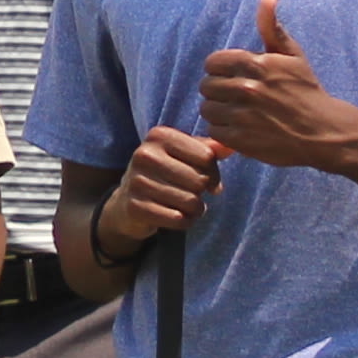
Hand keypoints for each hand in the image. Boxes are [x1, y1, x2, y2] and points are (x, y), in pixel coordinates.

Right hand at [95, 125, 226, 251]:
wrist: (127, 200)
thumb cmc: (163, 173)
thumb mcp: (181, 155)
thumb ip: (207, 149)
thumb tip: (230, 147)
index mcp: (159, 135)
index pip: (206, 156)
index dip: (214, 173)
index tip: (209, 180)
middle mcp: (144, 154)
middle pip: (199, 180)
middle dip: (203, 193)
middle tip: (194, 195)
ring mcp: (137, 181)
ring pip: (190, 202)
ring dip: (196, 209)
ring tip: (188, 206)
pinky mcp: (135, 206)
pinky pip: (178, 219)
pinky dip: (185, 221)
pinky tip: (179, 217)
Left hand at [200, 0, 357, 172]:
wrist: (323, 131)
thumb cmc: (306, 91)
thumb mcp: (293, 55)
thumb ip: (272, 27)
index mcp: (256, 64)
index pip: (212, 62)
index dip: (221, 70)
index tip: (233, 77)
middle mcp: (247, 88)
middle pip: (206, 86)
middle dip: (218, 90)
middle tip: (235, 97)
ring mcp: (243, 115)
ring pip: (207, 109)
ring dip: (218, 111)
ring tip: (237, 113)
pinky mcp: (241, 140)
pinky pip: (214, 131)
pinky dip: (223, 131)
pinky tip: (240, 129)